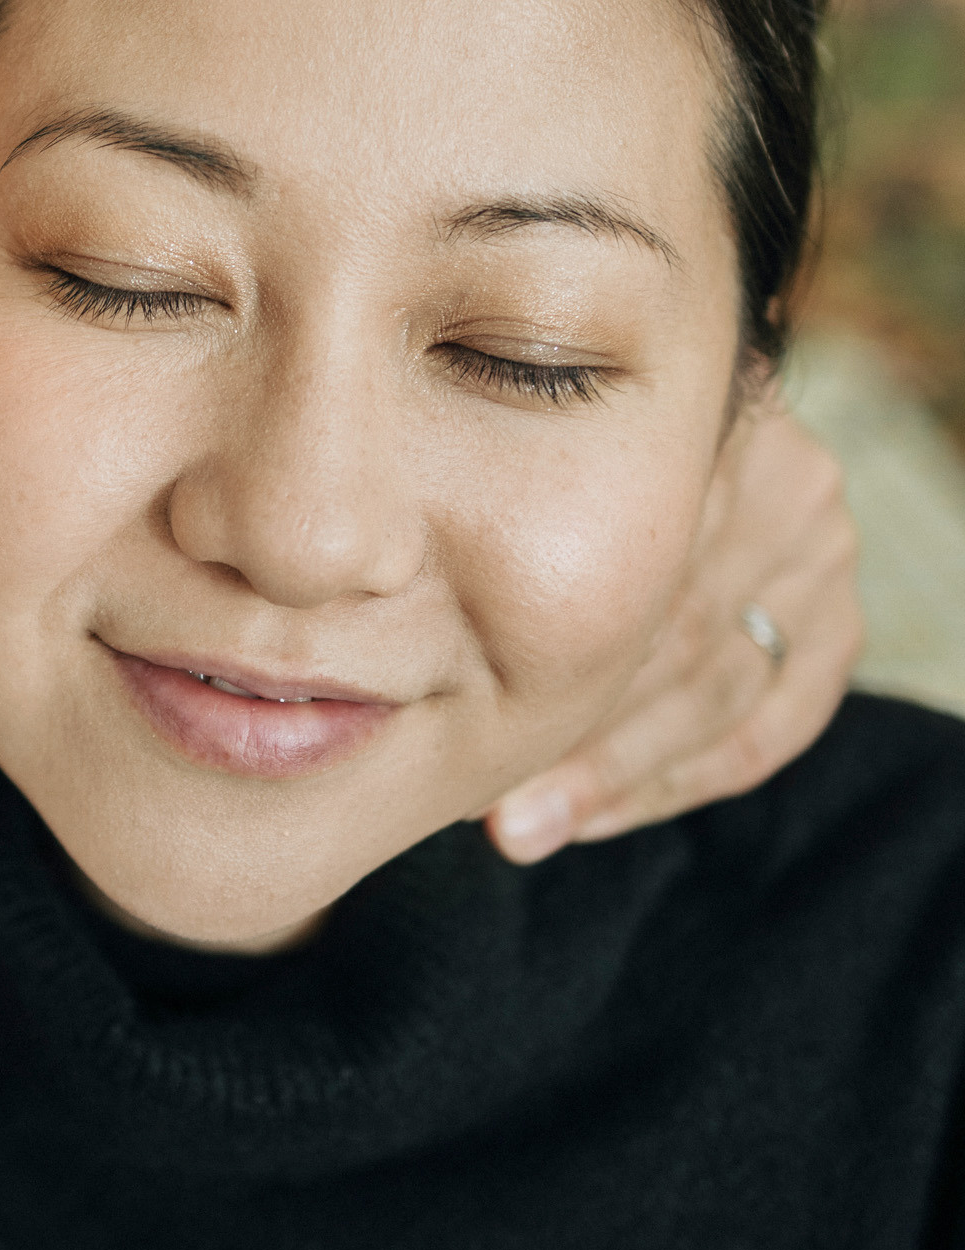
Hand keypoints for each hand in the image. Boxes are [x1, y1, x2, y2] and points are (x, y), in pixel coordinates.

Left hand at [487, 396, 861, 861]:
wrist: (691, 432)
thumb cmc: (572, 455)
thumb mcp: (557, 455)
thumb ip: (517, 515)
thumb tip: (412, 636)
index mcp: (710, 425)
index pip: (632, 564)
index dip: (547, 657)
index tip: (467, 729)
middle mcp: (783, 484)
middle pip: (677, 633)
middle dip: (578, 732)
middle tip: (493, 804)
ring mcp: (822, 555)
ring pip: (716, 689)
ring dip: (615, 771)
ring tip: (529, 824)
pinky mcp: (838, 622)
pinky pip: (767, 727)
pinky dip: (678, 778)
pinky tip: (596, 812)